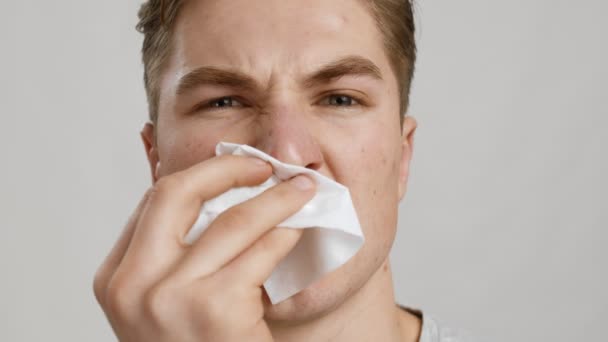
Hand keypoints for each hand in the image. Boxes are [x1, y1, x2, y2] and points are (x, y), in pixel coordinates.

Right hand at [93, 155, 315, 341]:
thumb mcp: (168, 305)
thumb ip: (178, 254)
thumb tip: (215, 192)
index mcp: (117, 279)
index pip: (154, 202)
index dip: (200, 177)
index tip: (232, 169)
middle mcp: (133, 286)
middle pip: (179, 194)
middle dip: (228, 169)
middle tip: (264, 165)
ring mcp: (171, 298)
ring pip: (234, 221)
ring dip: (276, 198)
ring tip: (302, 190)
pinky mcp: (216, 311)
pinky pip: (262, 253)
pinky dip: (286, 235)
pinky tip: (300, 230)